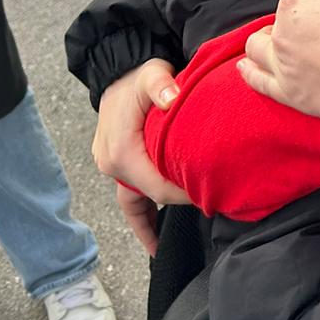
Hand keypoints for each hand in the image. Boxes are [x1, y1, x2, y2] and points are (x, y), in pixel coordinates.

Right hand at [91, 60, 189, 244]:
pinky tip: (152, 239)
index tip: (209, 195)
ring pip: (134, 202)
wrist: (117, 71)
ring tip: (163, 247)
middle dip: (176, 204)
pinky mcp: (116, 165)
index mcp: (120, 151)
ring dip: (151, 221)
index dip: (183, 194)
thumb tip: (171, 99)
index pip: (156, 186)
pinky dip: (140, 218)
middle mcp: (111, 164)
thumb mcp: (150, 74)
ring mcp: (111, 167)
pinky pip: (128, 199)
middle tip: (206, 209)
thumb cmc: (137, 76)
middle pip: (148, 195)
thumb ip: (160, 85)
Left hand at [238, 0, 319, 117]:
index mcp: (294, 1)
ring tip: (273, 39)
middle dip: (298, 14)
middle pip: (283, 17)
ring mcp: (282, 65)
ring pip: (260, 48)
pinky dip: (251, 72)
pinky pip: (260, 81)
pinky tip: (246, 66)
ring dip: (265, 40)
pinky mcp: (289, 93)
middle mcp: (281, 33)